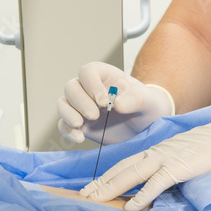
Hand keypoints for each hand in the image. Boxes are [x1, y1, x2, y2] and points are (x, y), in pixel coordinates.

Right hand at [57, 61, 174, 143]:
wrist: (146, 127)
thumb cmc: (147, 107)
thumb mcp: (148, 102)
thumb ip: (135, 100)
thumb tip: (116, 103)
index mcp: (104, 76)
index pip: (87, 72)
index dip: (91, 85)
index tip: (104, 101)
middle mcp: (89, 89)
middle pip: (71, 87)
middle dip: (79, 101)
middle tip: (94, 115)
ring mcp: (82, 107)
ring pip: (62, 104)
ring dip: (68, 114)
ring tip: (80, 124)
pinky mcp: (80, 125)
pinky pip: (64, 125)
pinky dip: (67, 131)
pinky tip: (79, 138)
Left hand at [79, 115, 210, 210]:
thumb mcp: (184, 154)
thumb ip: (169, 166)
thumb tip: (158, 182)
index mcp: (157, 150)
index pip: (125, 164)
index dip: (107, 176)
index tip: (92, 187)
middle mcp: (156, 153)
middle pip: (122, 169)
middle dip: (100, 183)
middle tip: (82, 195)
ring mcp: (167, 158)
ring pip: (132, 174)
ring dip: (111, 188)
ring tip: (94, 200)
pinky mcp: (180, 166)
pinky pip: (157, 182)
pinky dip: (143, 195)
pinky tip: (131, 206)